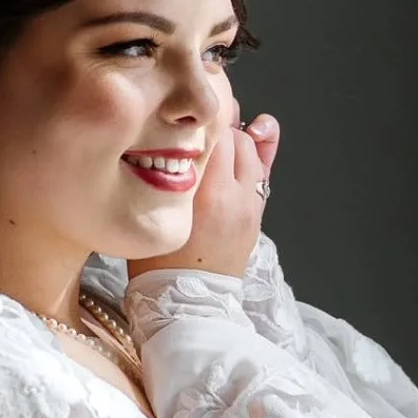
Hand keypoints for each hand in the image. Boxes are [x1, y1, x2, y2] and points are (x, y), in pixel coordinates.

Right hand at [127, 111, 279, 281]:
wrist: (187, 307)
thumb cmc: (158, 264)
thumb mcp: (153, 213)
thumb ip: (163, 174)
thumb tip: (164, 135)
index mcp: (208, 195)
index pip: (213, 133)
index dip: (198, 117)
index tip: (182, 110)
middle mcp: (235, 196)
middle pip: (235, 137)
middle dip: (216, 126)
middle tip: (194, 124)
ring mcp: (250, 206)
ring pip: (252, 151)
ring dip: (235, 139)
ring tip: (215, 135)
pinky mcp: (256, 215)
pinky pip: (263, 172)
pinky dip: (259, 152)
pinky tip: (259, 131)